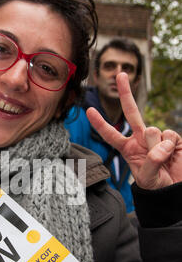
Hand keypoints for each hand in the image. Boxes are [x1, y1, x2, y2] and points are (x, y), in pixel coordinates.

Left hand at [86, 73, 181, 189]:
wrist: (175, 188)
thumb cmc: (157, 185)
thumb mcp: (147, 178)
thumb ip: (150, 161)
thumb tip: (159, 142)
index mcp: (128, 148)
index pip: (111, 135)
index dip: (100, 124)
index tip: (89, 111)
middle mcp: (141, 139)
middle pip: (131, 112)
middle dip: (126, 92)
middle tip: (120, 73)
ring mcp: (157, 136)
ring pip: (152, 131)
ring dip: (156, 148)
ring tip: (161, 161)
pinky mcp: (172, 138)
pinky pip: (168, 136)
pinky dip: (169, 147)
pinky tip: (171, 154)